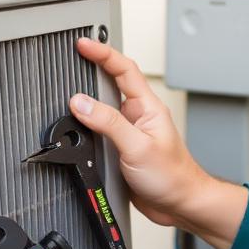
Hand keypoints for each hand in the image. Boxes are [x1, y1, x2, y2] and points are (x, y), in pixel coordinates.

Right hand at [70, 38, 211, 228]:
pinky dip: (85, 127)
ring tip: (67, 93)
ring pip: (102, 109)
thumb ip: (109, 123)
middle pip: (110, 84)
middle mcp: (138, 116)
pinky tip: (77, 129)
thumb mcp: (137, 147)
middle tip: (70, 58)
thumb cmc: (173, 177)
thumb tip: (80, 103)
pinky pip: (99, 131)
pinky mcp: (121, 150)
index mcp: (147, 107)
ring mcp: (129, 132)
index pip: (123, 69)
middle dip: (90, 70)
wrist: (181, 205)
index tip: (82, 43)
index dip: (102, 53)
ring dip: (86, 102)